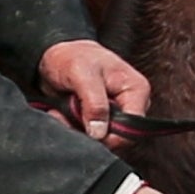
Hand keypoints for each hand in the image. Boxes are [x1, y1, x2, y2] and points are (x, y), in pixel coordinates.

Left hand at [39, 38, 154, 139]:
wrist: (58, 55)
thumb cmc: (73, 57)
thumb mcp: (82, 75)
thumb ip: (94, 103)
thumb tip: (99, 133)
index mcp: (136, 90)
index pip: (133, 129)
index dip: (111, 136)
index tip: (87, 129)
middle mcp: (132, 104)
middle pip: (118, 137)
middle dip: (90, 131)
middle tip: (69, 115)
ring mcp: (117, 113)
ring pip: (102, 138)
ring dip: (79, 130)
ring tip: (64, 111)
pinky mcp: (102, 119)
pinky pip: (91, 135)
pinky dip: (75, 128)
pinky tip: (64, 115)